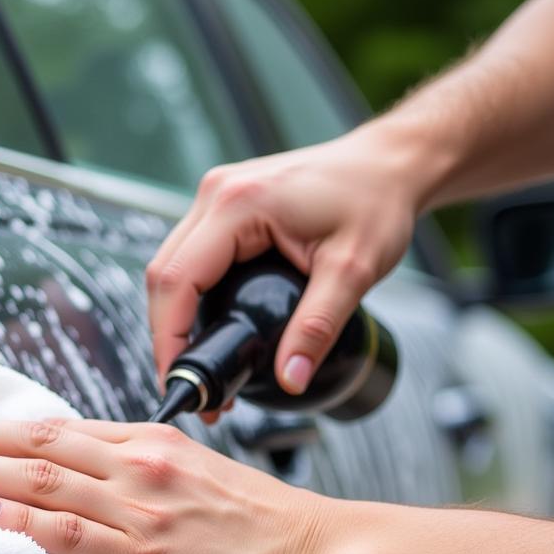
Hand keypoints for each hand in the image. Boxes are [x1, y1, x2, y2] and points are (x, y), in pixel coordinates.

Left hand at [0, 417, 331, 553]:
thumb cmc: (262, 522)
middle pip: (40, 446)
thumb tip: (90, 479)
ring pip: (44, 483)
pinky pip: (70, 535)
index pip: (61, 427)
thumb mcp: (200, 475)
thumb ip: (144, 471)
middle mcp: (139, 466)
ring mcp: (140, 511)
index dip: (2, 425)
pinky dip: (22, 522)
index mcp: (151, 444)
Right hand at [146, 129, 418, 400]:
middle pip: (163, 276)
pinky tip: (208, 330)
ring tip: (200, 367)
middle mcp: (217, 193)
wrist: (389, 165)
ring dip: (174, 319)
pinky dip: (189, 298)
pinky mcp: (224, 206)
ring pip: (171, 267)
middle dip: (167, 337)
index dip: (169, 338)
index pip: (177, 281)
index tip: (182, 382)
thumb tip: (290, 379)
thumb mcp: (353, 271)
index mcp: (238, 204)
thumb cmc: (376, 202)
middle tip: (192, 388)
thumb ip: (318, 328)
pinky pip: (189, 257)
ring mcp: (216, 196)